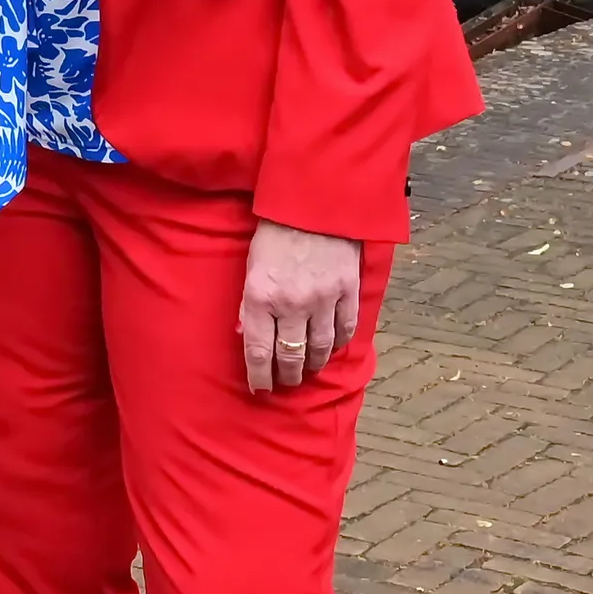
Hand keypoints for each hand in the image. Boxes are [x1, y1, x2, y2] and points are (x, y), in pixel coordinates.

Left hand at [238, 221, 360, 392]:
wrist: (314, 205)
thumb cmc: (275, 233)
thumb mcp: (251, 266)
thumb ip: (248, 302)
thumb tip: (245, 332)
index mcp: (260, 297)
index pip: (258, 351)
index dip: (259, 376)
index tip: (260, 388)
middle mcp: (291, 304)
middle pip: (290, 355)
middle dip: (287, 375)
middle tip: (285, 383)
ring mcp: (322, 299)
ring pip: (320, 348)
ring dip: (313, 365)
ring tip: (308, 371)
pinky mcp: (347, 291)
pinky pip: (345, 329)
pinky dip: (338, 344)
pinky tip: (332, 349)